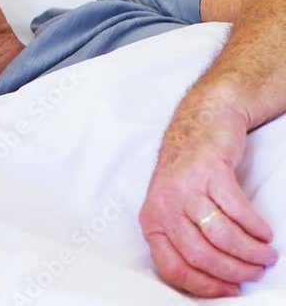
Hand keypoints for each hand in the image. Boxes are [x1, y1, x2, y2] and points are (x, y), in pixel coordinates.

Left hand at [139, 99, 277, 297]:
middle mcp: (164, 205)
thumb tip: (213, 279)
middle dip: (233, 271)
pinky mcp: (209, 171)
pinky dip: (255, 226)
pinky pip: (236, 210)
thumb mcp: (174, 208)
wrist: (199, 126)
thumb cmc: (189, 175)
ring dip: (249, 251)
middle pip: (200, 254)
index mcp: (152, 221)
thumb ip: (184, 239)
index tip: (230, 291)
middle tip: (254, 273)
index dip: (204, 286)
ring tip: (265, 254)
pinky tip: (264, 232)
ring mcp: (185, 187)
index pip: (173, 267)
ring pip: (220, 235)